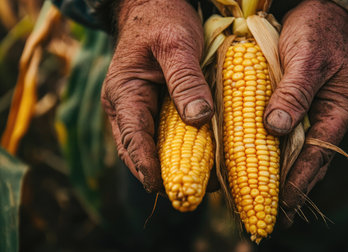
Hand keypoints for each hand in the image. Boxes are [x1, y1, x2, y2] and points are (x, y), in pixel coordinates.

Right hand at [101, 0, 213, 191]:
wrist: (156, 6)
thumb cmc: (162, 19)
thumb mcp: (176, 44)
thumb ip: (185, 80)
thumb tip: (200, 121)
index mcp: (124, 93)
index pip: (131, 137)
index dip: (146, 164)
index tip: (162, 187)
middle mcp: (129, 107)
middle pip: (142, 150)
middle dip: (164, 174)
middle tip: (190, 195)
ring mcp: (143, 109)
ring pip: (157, 146)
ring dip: (177, 166)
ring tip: (205, 184)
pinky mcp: (159, 108)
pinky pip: (169, 135)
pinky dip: (186, 149)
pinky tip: (208, 159)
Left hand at [263, 0, 347, 225]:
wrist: (324, 15)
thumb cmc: (318, 32)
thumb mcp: (308, 57)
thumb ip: (294, 92)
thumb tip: (275, 128)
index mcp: (338, 111)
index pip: (317, 155)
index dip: (299, 182)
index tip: (281, 205)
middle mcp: (327, 119)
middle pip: (308, 163)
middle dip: (290, 190)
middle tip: (269, 216)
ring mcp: (314, 116)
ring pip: (297, 155)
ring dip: (281, 178)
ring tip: (262, 202)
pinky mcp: (298, 108)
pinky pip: (286, 139)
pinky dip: (273, 155)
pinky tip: (258, 168)